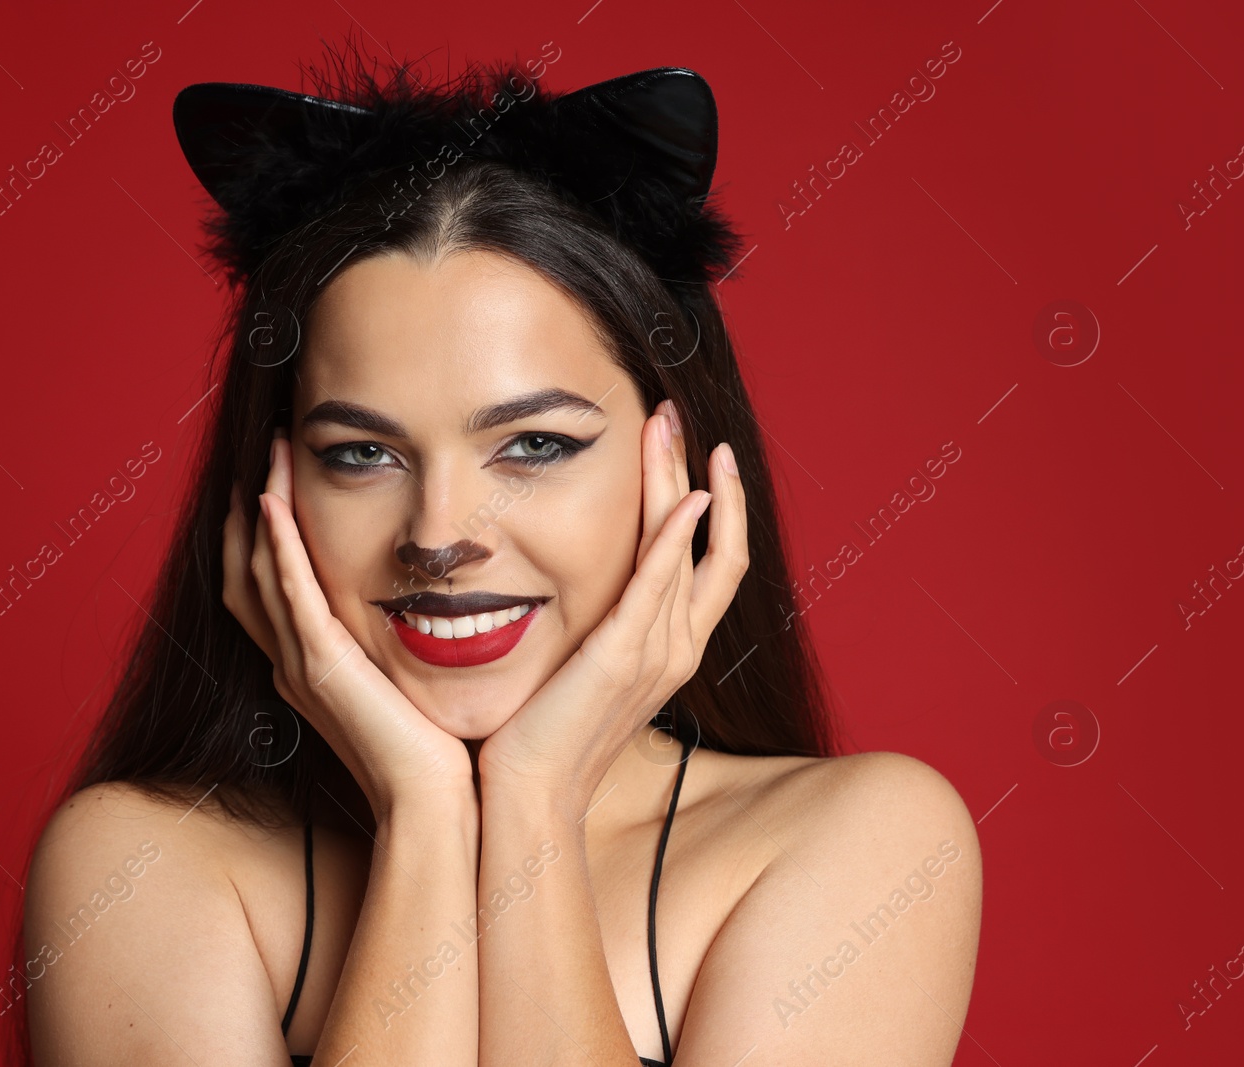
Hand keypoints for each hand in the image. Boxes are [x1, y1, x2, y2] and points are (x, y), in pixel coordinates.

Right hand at [222, 431, 475, 815]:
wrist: (434, 803)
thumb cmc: (434, 752)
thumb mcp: (405, 686)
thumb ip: (396, 650)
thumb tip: (429, 606)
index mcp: (310, 668)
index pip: (266, 587)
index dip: (262, 532)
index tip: (277, 479)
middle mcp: (293, 663)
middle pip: (244, 571)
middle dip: (247, 509)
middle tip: (264, 452)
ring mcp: (301, 664)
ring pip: (257, 571)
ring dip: (260, 508)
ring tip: (269, 455)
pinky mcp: (321, 666)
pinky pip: (287, 593)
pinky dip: (275, 545)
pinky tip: (270, 500)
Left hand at [476, 400, 747, 815]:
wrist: (529, 795)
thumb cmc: (540, 736)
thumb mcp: (578, 670)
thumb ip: (595, 627)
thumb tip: (579, 587)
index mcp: (669, 650)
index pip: (712, 561)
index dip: (714, 505)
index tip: (691, 453)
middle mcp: (677, 648)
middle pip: (710, 542)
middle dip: (696, 473)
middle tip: (676, 416)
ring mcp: (657, 653)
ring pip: (689, 549)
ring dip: (680, 482)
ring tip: (667, 427)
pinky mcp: (624, 656)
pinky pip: (662, 584)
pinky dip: (679, 538)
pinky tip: (686, 495)